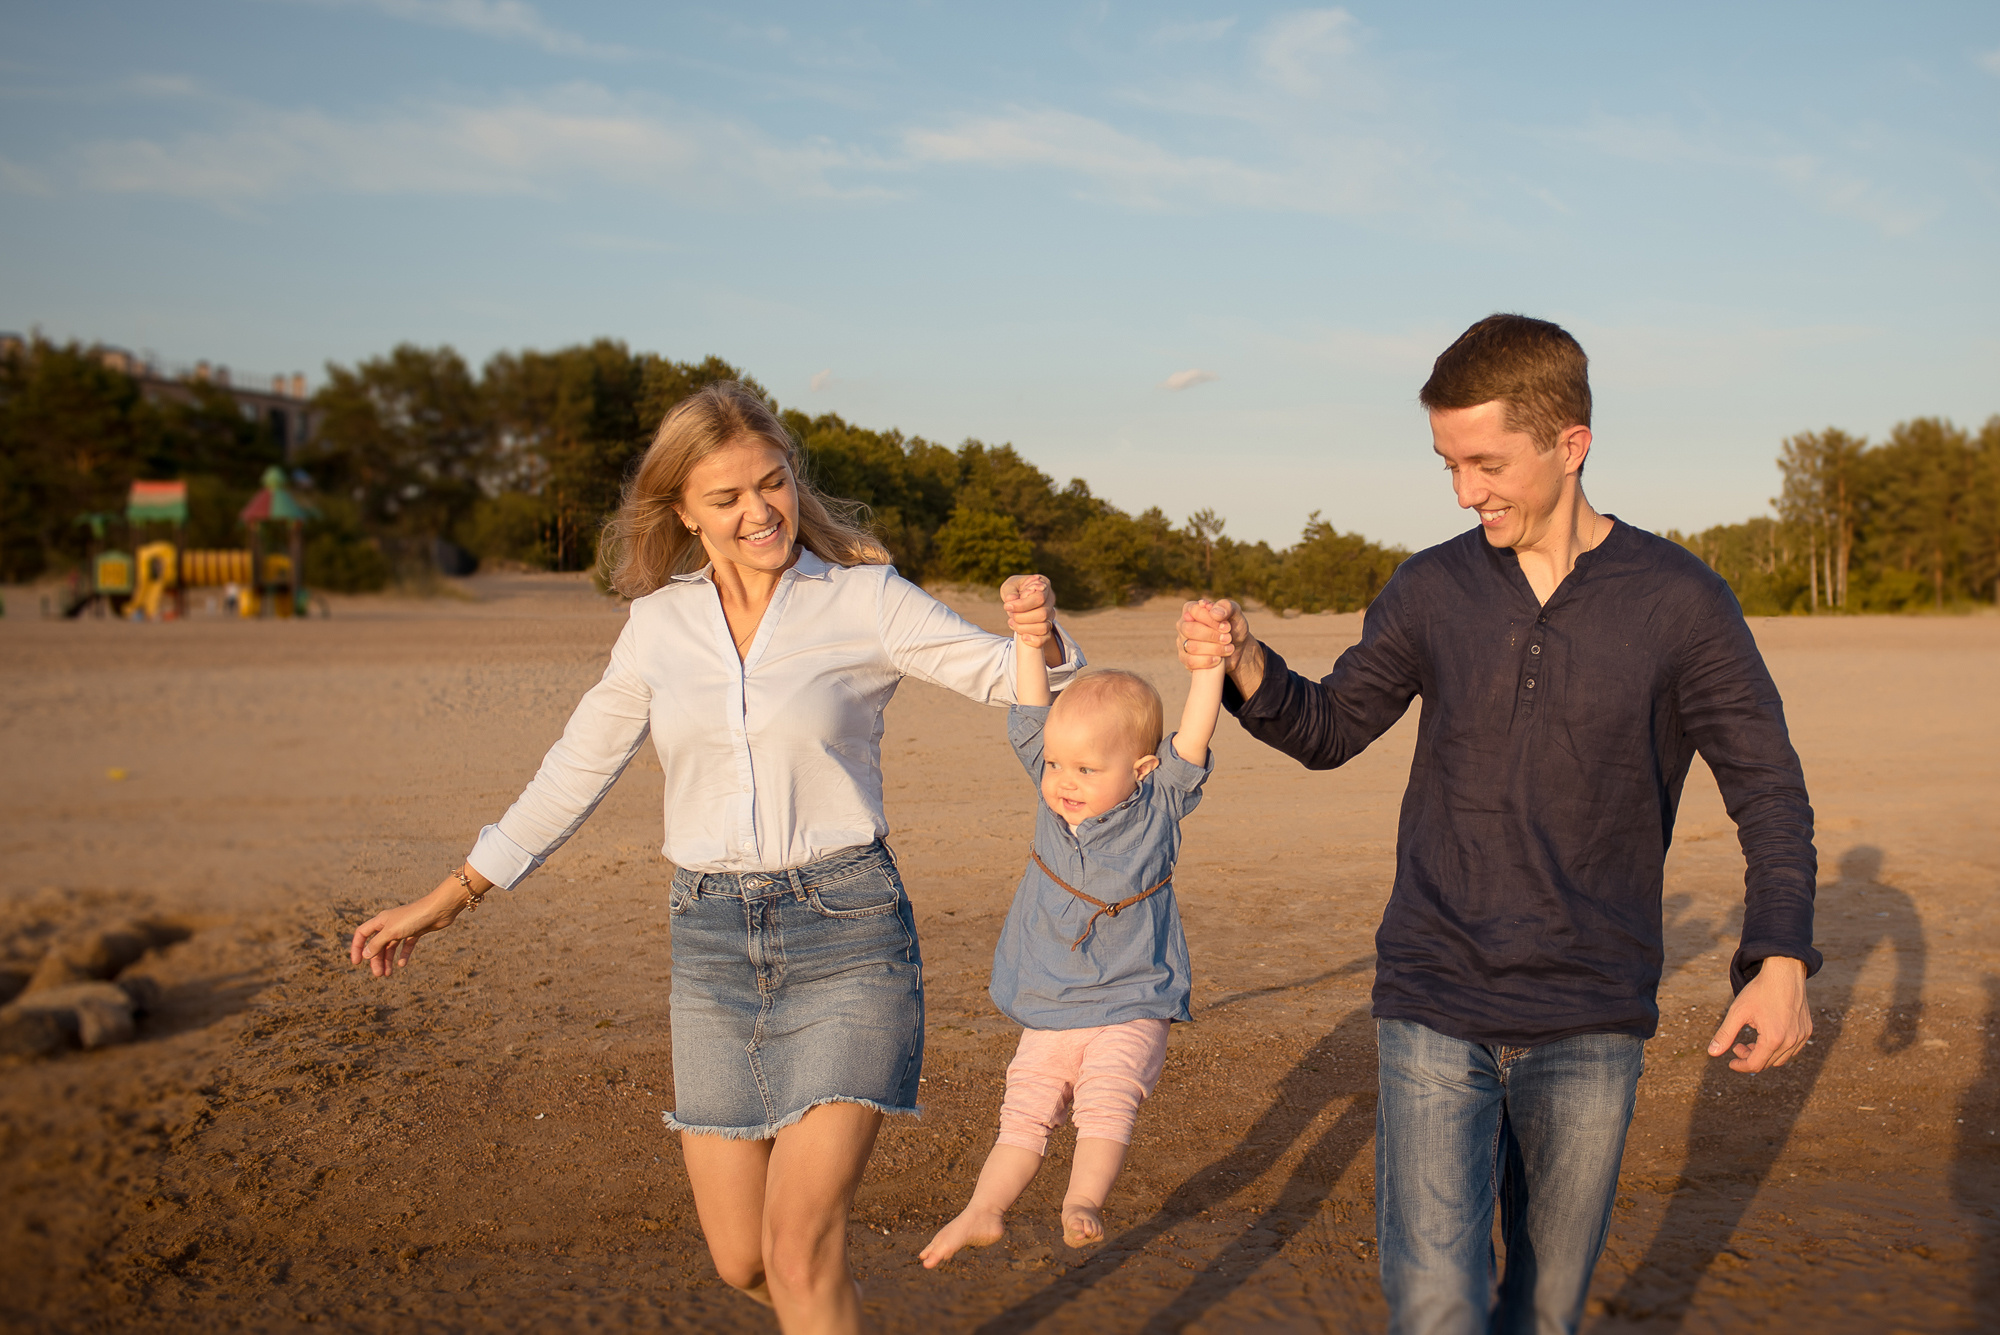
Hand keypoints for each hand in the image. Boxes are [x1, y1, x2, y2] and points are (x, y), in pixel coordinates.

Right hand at [349, 873, 480, 977]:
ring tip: (388, 974)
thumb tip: (366, 955)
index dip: (357, 947)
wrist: (439, 909)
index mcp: (381, 920)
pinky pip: (406, 945)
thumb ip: (377, 943)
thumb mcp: (392, 932)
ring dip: (388, 960)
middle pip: (377, 944)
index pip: (362, 933)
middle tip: (378, 975)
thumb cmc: (414, 917)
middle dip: (376, 959)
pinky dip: (404, 954)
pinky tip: (403, 964)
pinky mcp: (416, 931)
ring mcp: (403, 927)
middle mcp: (390, 924)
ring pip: (391, 946)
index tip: (357, 963)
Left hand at [1001, 574, 1055, 648]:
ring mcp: (1050, 615)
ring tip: (1011, 622)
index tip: (1007, 606)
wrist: (1018, 599)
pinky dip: (1035, 641)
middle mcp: (1050, 600)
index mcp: (1044, 586)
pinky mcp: (1047, 627)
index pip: (1039, 598)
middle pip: (1042, 614)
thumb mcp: (1010, 586)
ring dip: (1025, 628)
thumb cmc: (1014, 590)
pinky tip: (1023, 638)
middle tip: (1010, 615)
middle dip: (1022, 617)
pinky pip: (1046, 638)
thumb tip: (1011, 600)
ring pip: (1044, 627)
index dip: (1022, 605)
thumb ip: (1010, 591)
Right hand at [1176, 599, 1234, 668]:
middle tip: (1228, 638)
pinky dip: (1207, 661)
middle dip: (1212, 635)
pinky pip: (1191, 661)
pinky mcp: (1185, 659)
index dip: (1210, 619)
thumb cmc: (1233, 628)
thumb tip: (1214, 612)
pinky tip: (1218, 659)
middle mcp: (1183, 625)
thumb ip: (1226, 606)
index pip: (1193, 611)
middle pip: (1189, 630)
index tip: (1227, 627)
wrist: (1238, 650)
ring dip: (1214, 649)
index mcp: (1192, 610)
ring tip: (1229, 649)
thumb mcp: (1235, 614)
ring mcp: (1182, 643)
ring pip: (1191, 647)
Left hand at [1707, 956, 1810, 1072]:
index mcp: (1773, 1039)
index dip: (1740, 1066)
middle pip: (1768, 1063)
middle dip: (1750, 1058)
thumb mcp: (1737, 1012)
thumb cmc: (1759, 991)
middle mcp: (1790, 1041)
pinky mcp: (1807, 1030)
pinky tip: (1767, 1037)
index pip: (1755, 1065)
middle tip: (1738, 1046)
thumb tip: (1712, 1053)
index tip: (1730, 1061)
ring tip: (1751, 1042)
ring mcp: (1801, 1036)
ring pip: (1781, 1059)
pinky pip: (1792, 1049)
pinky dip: (1778, 1049)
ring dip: (1764, 1055)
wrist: (1784, 972)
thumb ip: (1725, 1034)